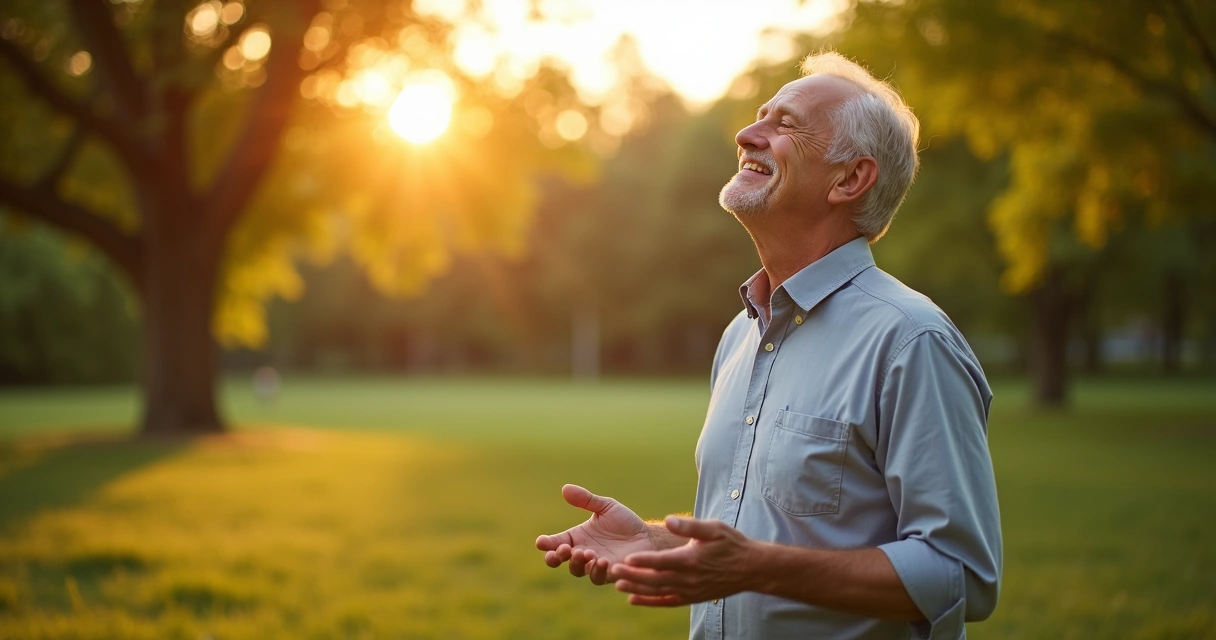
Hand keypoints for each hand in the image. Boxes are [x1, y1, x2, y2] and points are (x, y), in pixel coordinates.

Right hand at [535, 484, 653, 584]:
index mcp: (577, 537)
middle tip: (563, 550)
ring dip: (577, 563)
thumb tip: (565, 488)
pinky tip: (602, 561)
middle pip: (560, 560)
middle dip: (556, 557)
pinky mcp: (609, 574)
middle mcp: (582, 552)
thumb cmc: (625, 523)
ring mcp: (594, 565)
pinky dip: (596, 571)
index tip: (541, 542)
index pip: (555, 542)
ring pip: (577, 570)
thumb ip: (586, 500)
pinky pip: (597, 577)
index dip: (546, 543)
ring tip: (586, 552)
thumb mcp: (606, 507)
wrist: (647, 537)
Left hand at [609, 516, 757, 606]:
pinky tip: (633, 598)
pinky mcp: (691, 598)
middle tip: (613, 570)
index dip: (644, 560)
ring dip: (637, 588)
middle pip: (655, 579)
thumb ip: (690, 525)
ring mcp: (690, 591)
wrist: (751, 568)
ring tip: (617, 584)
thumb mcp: (714, 528)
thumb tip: (669, 520)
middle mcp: (689, 578)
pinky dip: (649, 601)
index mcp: (691, 559)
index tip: (627, 557)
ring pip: (658, 592)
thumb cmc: (732, 544)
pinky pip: (667, 601)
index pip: (663, 561)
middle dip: (633, 575)